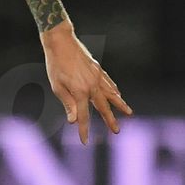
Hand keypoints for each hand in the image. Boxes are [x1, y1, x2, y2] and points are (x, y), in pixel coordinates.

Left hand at [40, 20, 132, 143]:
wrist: (61, 42)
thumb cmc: (56, 65)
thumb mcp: (57, 86)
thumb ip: (68, 104)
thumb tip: (73, 121)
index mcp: (80, 92)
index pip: (83, 116)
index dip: (84, 129)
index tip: (85, 142)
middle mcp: (92, 86)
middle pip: (103, 107)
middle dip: (110, 120)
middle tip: (116, 131)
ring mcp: (97, 77)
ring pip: (111, 94)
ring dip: (120, 104)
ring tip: (129, 113)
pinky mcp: (98, 69)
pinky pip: (109, 83)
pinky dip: (114, 90)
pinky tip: (118, 94)